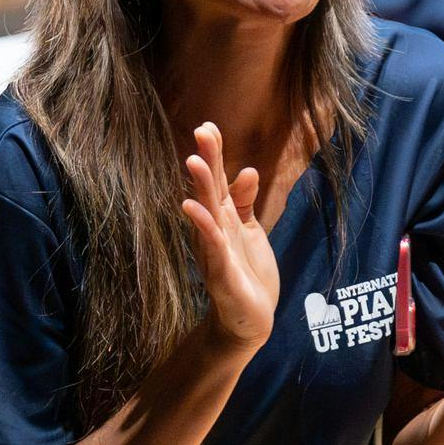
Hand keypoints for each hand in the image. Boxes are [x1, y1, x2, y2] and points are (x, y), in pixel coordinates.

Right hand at [181, 123, 278, 350]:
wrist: (249, 319)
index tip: (209, 126)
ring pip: (206, 215)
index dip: (214, 155)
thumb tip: (248, 170)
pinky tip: (197, 211)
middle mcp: (214, 231)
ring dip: (200, 189)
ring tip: (193, 162)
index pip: (216, 181)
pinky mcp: (221, 275)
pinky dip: (207, 230)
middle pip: (209, 191)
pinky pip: (213, 249)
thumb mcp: (249, 230)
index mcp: (222, 218)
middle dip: (206, 162)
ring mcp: (215, 252)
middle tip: (201, 131)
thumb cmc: (247, 272)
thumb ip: (246, 202)